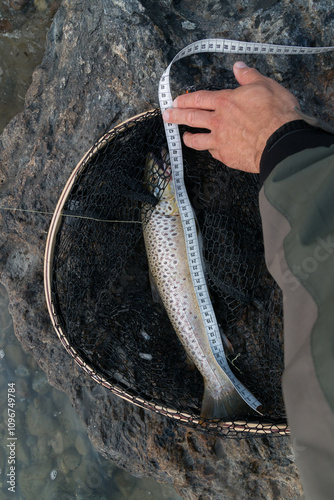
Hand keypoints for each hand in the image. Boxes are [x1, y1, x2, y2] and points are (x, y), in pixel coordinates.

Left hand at [162, 61, 300, 172]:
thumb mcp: (265, 85)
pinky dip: (210, 150)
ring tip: (184, 137)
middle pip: (190, 118)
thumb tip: (238, 66)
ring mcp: (220, 141)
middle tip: (167, 116)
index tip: (175, 101)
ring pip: (196, 140)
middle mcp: (218, 121)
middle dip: (176, 116)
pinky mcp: (226, 156)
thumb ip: (248, 76)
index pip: (198, 99)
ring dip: (188, 138)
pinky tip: (209, 149)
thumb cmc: (277, 113)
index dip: (185, 100)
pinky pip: (213, 152)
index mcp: (225, 102)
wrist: (282, 141)